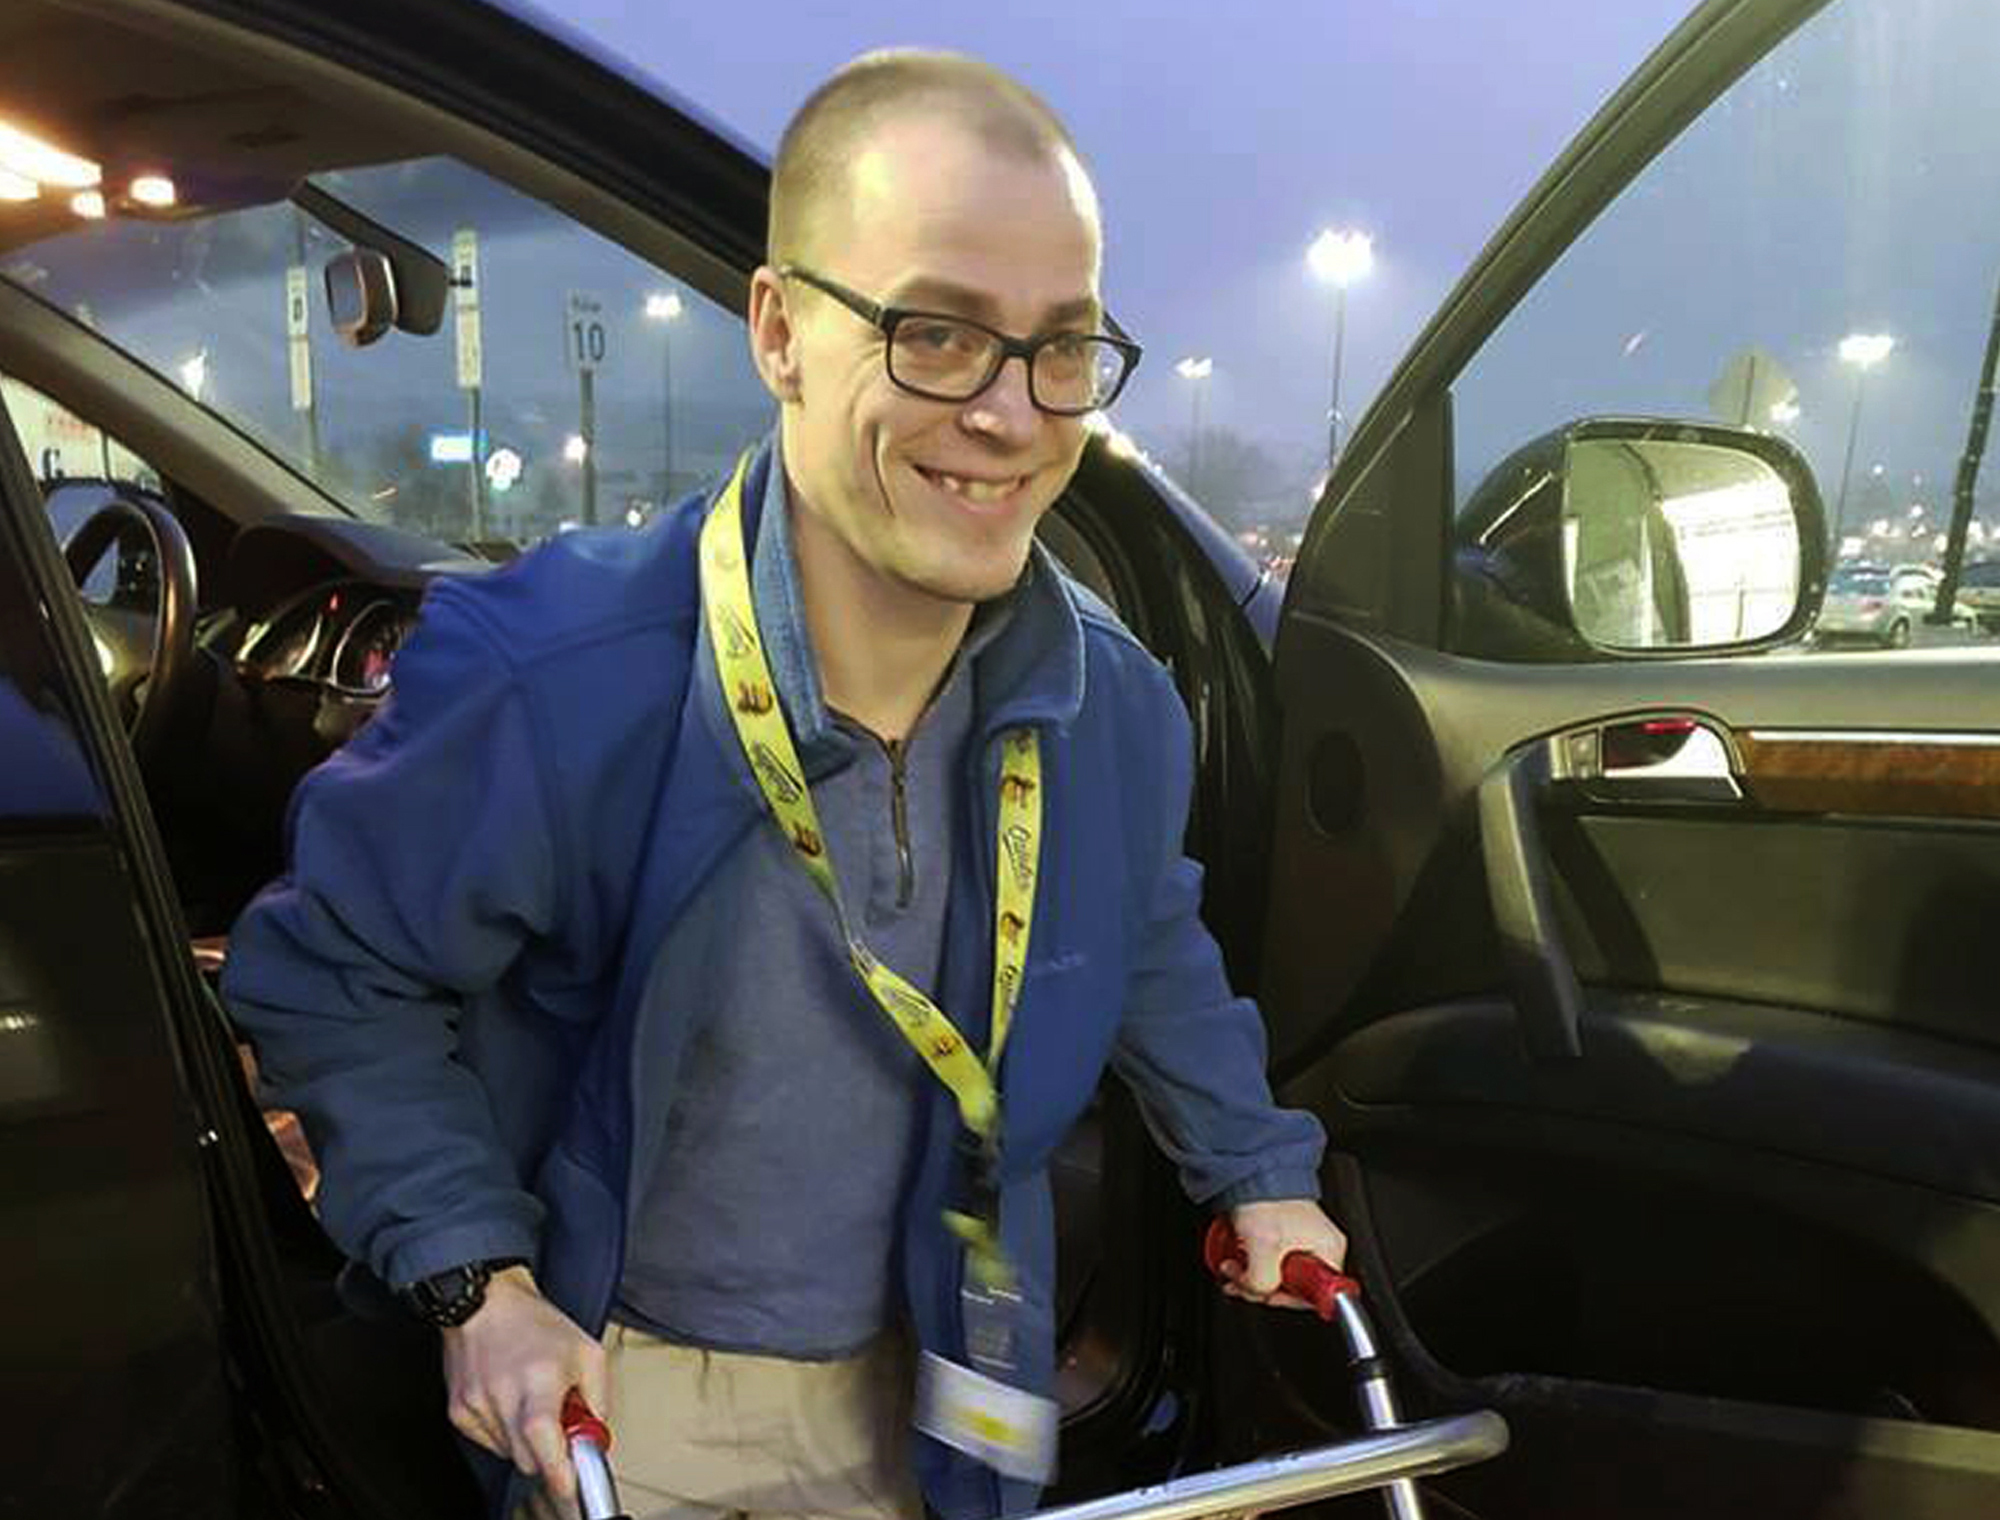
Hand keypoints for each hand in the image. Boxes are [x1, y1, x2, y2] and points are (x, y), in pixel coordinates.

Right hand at [441, 1266, 606, 1501]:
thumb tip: (595, 1439)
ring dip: (525, 1439)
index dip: (559, 1472)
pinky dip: (503, 1430)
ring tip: (529, 1399)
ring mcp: (476, 1405)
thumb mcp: (588, 1353)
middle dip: (547, 1451)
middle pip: (528, 1459)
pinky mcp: (458, 1411)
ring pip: (509, 1454)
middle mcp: (503, 1395)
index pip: (544, 1443)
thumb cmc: (536, 1323)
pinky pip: (489, 1442)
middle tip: (556, 1421)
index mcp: (539, 1380)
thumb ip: (598, 1401)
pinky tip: (507, 1398)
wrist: (485, 1301)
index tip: (570, 1484)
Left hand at [1218, 1198, 1348, 1310]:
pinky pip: (1269, 1265)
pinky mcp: (1283, 1239)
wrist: (1249, 1169)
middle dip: (1260, 1289)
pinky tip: (1237, 1263)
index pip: (1317, 1296)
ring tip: (1233, 1271)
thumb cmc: (1266, 1196)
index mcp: (1330, 1251)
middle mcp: (1320, 1249)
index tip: (1268, 1294)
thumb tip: (1258, 1292)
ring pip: (1277, 1279)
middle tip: (1241, 1280)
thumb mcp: (1264, 1245)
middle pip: (1293, 1289)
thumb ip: (1262, 1279)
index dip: (1287, 1299)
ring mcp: (1301, 1244)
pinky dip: (1251, 1268)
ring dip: (1251, 1280)